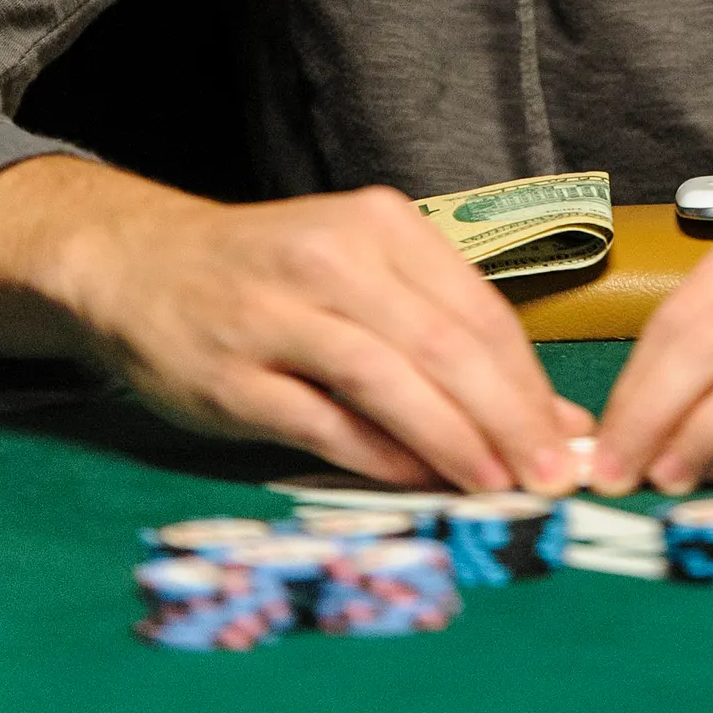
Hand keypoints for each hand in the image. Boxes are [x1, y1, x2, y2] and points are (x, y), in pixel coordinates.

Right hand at [0, 157, 590, 492]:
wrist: (143, 265)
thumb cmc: (274, 275)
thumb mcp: (363, 275)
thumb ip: (450, 336)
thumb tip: (553, 420)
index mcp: (379, 225)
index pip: (478, 310)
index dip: (530, 382)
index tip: (569, 441)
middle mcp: (332, 259)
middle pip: (445, 345)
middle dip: (508, 419)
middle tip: (548, 478)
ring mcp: (277, 316)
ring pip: (388, 381)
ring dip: (452, 442)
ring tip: (495, 487)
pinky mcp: (233, 376)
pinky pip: (322, 422)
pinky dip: (378, 457)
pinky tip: (418, 482)